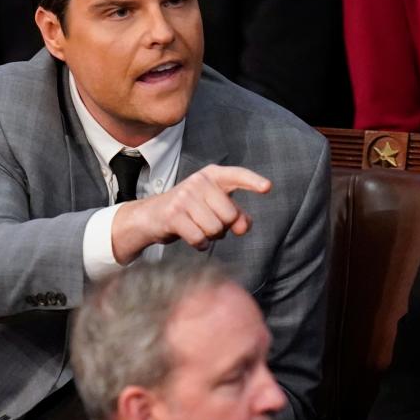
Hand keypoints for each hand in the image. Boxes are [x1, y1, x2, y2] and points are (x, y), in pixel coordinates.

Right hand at [111, 165, 271, 263]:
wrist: (151, 216)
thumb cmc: (191, 211)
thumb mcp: (215, 207)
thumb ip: (237, 215)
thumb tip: (243, 226)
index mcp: (212, 175)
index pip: (237, 175)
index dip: (253, 181)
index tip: (268, 188)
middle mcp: (198, 182)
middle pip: (230, 215)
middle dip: (224, 226)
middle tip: (208, 222)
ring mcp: (184, 197)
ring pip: (215, 228)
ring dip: (210, 236)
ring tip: (198, 227)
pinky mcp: (173, 215)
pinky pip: (200, 238)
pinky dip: (200, 244)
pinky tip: (192, 237)